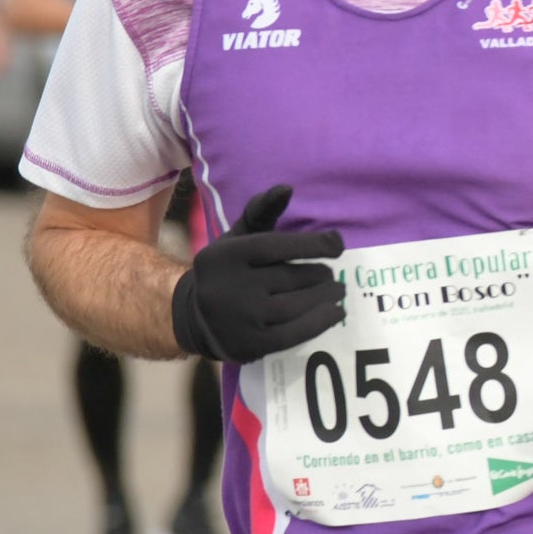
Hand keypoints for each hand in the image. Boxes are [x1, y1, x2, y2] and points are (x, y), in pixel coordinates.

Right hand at [168, 183, 344, 361]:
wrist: (195, 318)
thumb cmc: (228, 271)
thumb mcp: (237, 239)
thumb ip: (260, 212)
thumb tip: (287, 188)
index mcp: (224, 256)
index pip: (278, 246)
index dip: (313, 245)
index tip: (338, 245)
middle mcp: (229, 287)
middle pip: (293, 278)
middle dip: (320, 276)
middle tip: (333, 276)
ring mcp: (240, 319)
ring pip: (300, 305)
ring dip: (326, 297)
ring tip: (337, 291)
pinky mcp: (251, 344)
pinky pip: (297, 332)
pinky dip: (322, 321)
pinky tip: (336, 312)